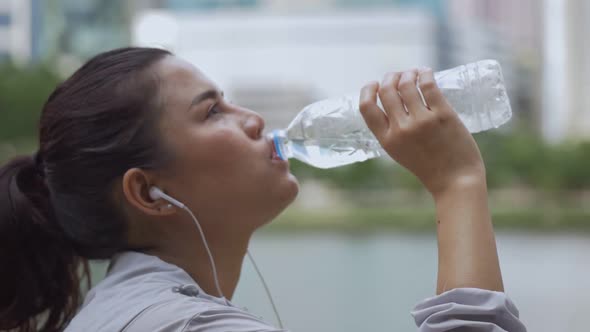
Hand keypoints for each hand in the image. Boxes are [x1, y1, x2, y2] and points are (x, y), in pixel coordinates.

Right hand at [359, 68, 485, 196]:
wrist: (456, 181)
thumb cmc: (430, 167)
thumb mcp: (400, 152)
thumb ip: (394, 131)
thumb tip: (394, 101)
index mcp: (387, 140)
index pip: (366, 107)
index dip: (367, 90)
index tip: (374, 84)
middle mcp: (401, 129)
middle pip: (386, 91)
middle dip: (389, 77)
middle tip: (397, 76)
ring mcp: (422, 121)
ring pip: (406, 84)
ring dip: (407, 73)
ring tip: (413, 73)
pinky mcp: (443, 115)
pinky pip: (428, 85)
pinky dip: (424, 74)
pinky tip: (426, 72)